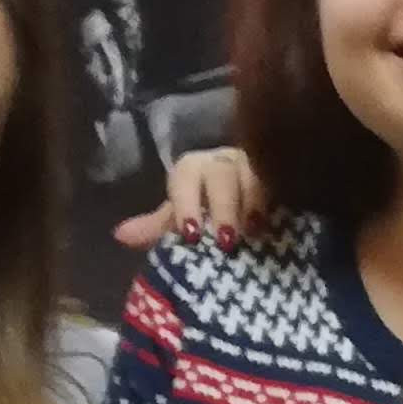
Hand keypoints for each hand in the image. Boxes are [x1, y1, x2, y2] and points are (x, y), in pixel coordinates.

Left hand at [116, 145, 268, 253]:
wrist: (250, 199)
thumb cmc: (208, 209)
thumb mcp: (182, 218)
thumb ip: (156, 228)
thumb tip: (119, 235)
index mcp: (193, 170)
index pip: (186, 178)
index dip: (187, 205)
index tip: (191, 234)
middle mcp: (223, 163)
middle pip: (221, 176)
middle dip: (222, 208)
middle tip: (226, 241)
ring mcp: (256, 167)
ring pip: (254, 176)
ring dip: (254, 204)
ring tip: (256, 232)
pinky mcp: (282, 178)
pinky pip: (282, 184)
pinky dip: (279, 203)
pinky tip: (280, 221)